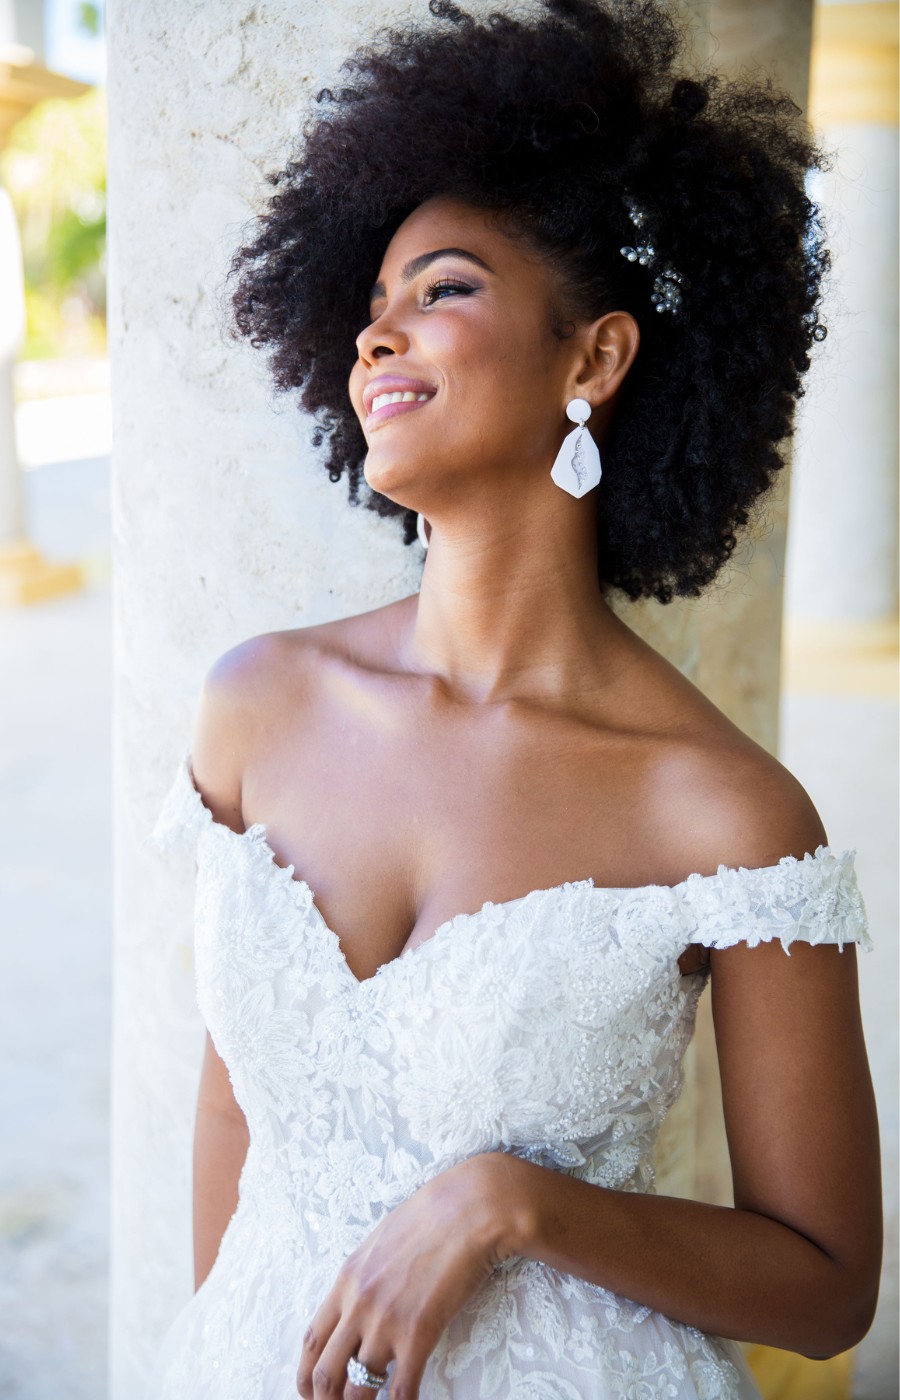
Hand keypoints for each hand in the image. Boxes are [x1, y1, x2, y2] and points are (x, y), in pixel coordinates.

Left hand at [296, 1151, 520, 1399]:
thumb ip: (368, 1274)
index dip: (306, 1376)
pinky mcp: (418, 1332)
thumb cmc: (435, 1216)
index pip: (312, 1340)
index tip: (312, 1394)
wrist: (472, 1207)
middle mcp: (358, 1303)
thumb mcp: (384, 1240)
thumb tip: (366, 1297)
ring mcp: (386, 1320)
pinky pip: (401, 1390)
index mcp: (347, 1279)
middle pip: (324, 1373)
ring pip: (357, 1389)